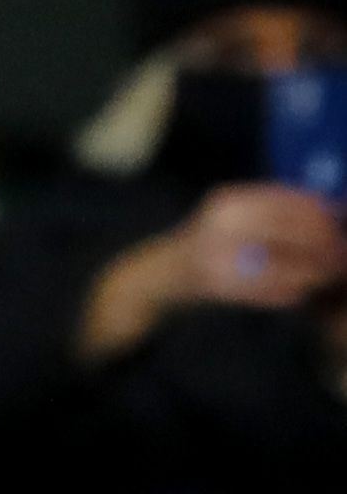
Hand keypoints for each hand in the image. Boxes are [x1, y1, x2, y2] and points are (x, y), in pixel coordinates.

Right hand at [76, 183, 346, 364]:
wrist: (163, 274)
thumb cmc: (207, 242)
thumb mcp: (235, 214)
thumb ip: (271, 208)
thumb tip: (326, 206)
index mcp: (230, 200)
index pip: (284, 199)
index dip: (319, 210)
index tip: (340, 218)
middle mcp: (223, 221)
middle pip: (288, 229)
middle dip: (323, 242)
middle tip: (342, 253)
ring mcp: (219, 252)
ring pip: (283, 262)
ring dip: (312, 270)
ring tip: (330, 274)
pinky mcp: (219, 283)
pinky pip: (266, 289)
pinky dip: (289, 292)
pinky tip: (300, 294)